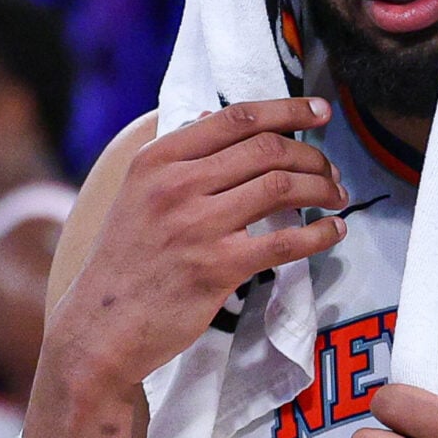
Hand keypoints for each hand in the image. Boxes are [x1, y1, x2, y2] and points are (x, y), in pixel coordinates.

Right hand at [46, 99, 349, 400]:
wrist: (101, 327)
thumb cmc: (126, 260)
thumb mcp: (136, 194)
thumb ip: (175, 157)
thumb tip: (210, 118)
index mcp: (158, 160)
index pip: (236, 118)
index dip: (288, 110)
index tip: (320, 111)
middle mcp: (176, 186)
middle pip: (267, 149)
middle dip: (311, 156)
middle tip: (330, 171)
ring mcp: (197, 227)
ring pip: (281, 187)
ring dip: (321, 188)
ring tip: (336, 197)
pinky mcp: (217, 268)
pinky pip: (285, 242)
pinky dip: (320, 233)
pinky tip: (334, 231)